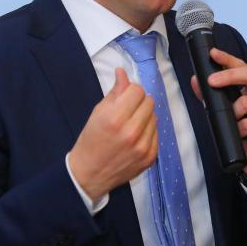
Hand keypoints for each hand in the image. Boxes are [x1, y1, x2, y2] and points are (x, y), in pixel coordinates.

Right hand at [68, 68, 157, 200]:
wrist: (90, 174)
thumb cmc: (91, 140)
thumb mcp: (98, 112)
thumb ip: (115, 92)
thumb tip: (123, 72)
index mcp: (115, 119)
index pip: (137, 91)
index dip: (130, 91)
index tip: (124, 97)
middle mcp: (132, 132)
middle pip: (149, 101)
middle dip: (138, 102)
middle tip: (127, 111)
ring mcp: (143, 146)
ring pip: (155, 116)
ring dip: (144, 116)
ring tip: (130, 125)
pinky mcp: (151, 157)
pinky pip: (156, 133)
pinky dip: (148, 131)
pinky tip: (135, 137)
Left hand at [191, 48, 246, 177]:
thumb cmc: (243, 127)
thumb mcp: (224, 108)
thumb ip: (210, 94)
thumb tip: (196, 80)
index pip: (244, 66)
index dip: (228, 59)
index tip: (213, 54)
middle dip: (229, 76)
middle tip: (211, 81)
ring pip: (246, 103)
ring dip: (232, 112)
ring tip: (231, 120)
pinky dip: (239, 128)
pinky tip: (239, 132)